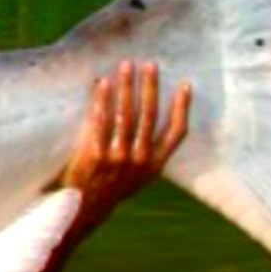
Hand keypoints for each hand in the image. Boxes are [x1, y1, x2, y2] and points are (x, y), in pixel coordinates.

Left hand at [61, 60, 192, 230]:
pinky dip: (102, 100)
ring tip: (126, 66)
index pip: (177, 133)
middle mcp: (140, 159)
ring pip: (126, 114)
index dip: (183, 108)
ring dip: (127, 86)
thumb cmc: (114, 185)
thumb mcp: (140, 174)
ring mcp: (119, 157)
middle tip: (149, 64)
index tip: (185, 84)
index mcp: (156, 164)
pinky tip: (102, 83)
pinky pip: (100, 120)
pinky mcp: (96, 154)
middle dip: (150, 87)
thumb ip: (148, 149)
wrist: (86, 207)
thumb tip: (149, 112)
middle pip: (149, 115)